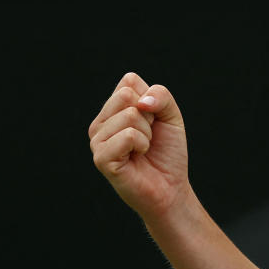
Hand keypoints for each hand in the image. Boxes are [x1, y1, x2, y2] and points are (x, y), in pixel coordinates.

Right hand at [88, 72, 189, 218]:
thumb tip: (141, 102)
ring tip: (142, 149)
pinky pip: (128, 135)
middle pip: (126, 94)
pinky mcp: (101, 158)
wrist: (170, 187)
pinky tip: (137, 157)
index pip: (129, 81)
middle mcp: (100, 122)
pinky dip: (142, 144)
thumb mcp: (171, 115)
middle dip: (149, 115)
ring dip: (147, 133)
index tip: (153, 121)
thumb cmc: (167, 151)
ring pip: (129, 115)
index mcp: (112, 109)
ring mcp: (97, 140)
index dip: (150, 99)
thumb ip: (161, 96)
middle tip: (148, 136)